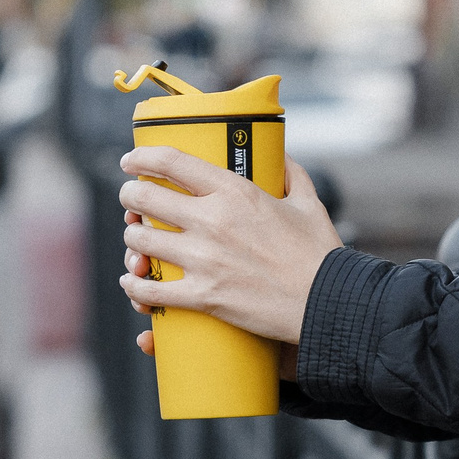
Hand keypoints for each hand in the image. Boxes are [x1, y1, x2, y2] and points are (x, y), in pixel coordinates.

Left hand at [119, 148, 342, 348]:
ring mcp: (204, 259)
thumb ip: (293, 175)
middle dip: (131, 197)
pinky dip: (135, 285)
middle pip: (144, 198)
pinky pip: (150, 290)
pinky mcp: (203, 296)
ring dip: (133, 239)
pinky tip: (133, 281)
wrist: (327, 301)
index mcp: (235, 192)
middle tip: (132, 200)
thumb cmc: (320, 253)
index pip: (171, 162)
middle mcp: (212, 220)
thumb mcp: (308, 204)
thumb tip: (283, 158)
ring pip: (140, 240)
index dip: (141, 157)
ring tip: (137, 240)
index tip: (131, 161)